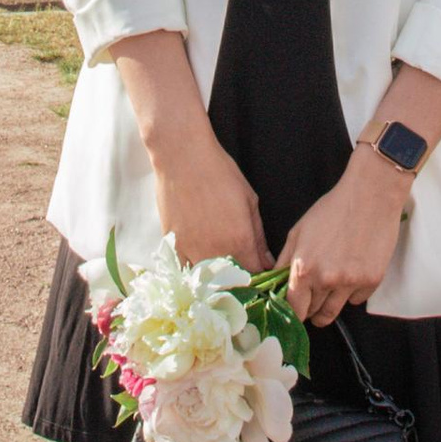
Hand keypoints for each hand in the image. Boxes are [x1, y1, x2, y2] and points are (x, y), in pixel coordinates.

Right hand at [150, 126, 271, 274]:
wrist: (183, 158)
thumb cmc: (220, 173)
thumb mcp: (249, 201)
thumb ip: (259, 236)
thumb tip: (267, 262)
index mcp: (240, 241)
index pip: (255, 276)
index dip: (259, 278)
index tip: (259, 276)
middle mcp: (217, 252)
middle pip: (231, 283)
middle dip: (239, 282)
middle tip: (240, 274)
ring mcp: (192, 251)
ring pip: (207, 281)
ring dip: (216, 279)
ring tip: (220, 270)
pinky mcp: (173, 246)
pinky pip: (185, 270)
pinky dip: (194, 270)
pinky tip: (199, 262)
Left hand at [280, 151, 409, 326]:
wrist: (370, 195)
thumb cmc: (333, 209)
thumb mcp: (299, 231)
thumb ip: (286, 260)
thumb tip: (277, 283)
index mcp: (303, 268)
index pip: (293, 307)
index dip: (293, 311)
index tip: (296, 310)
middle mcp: (326, 280)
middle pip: (314, 312)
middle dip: (310, 308)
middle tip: (312, 299)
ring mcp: (350, 282)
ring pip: (334, 312)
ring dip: (328, 306)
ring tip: (329, 293)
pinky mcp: (372, 281)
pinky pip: (357, 299)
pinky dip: (353, 292)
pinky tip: (353, 273)